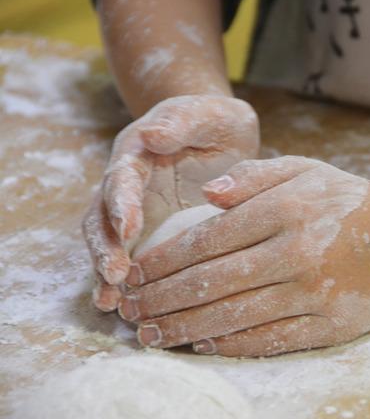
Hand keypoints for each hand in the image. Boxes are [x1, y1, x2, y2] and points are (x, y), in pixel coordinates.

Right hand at [83, 94, 258, 310]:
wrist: (217, 135)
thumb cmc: (215, 122)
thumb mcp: (208, 112)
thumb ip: (182, 120)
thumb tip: (152, 133)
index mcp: (138, 151)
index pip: (123, 177)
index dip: (122, 202)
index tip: (128, 228)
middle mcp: (127, 183)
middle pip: (102, 215)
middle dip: (106, 246)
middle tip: (115, 275)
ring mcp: (133, 208)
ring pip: (108, 241)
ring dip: (106, 269)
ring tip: (111, 301)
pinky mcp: (145, 230)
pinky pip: (128, 255)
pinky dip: (121, 280)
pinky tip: (120, 305)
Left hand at [118, 156, 369, 356]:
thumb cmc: (346, 200)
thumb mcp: (304, 169)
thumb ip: (253, 176)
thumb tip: (206, 195)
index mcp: (284, 210)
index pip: (207, 239)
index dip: (163, 260)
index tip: (134, 273)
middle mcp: (295, 252)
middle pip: (212, 281)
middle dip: (162, 298)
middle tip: (129, 309)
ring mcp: (313, 292)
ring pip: (235, 315)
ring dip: (185, 327)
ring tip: (151, 334)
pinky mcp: (330, 324)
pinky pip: (270, 340)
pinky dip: (231, 345)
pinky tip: (202, 345)